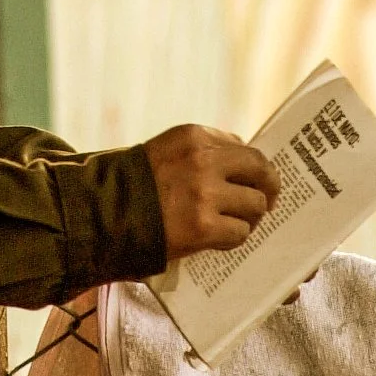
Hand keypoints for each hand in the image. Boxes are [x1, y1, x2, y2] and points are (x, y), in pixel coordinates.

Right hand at [143, 124, 280, 259]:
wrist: (106, 212)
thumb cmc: (137, 181)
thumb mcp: (168, 148)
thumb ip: (204, 149)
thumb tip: (243, 156)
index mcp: (194, 136)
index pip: (245, 147)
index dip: (256, 167)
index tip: (258, 179)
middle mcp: (203, 159)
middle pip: (260, 170)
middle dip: (269, 187)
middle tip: (268, 201)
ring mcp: (205, 194)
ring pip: (255, 204)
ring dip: (249, 217)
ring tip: (236, 223)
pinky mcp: (204, 226)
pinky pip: (240, 232)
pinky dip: (234, 238)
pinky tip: (220, 238)